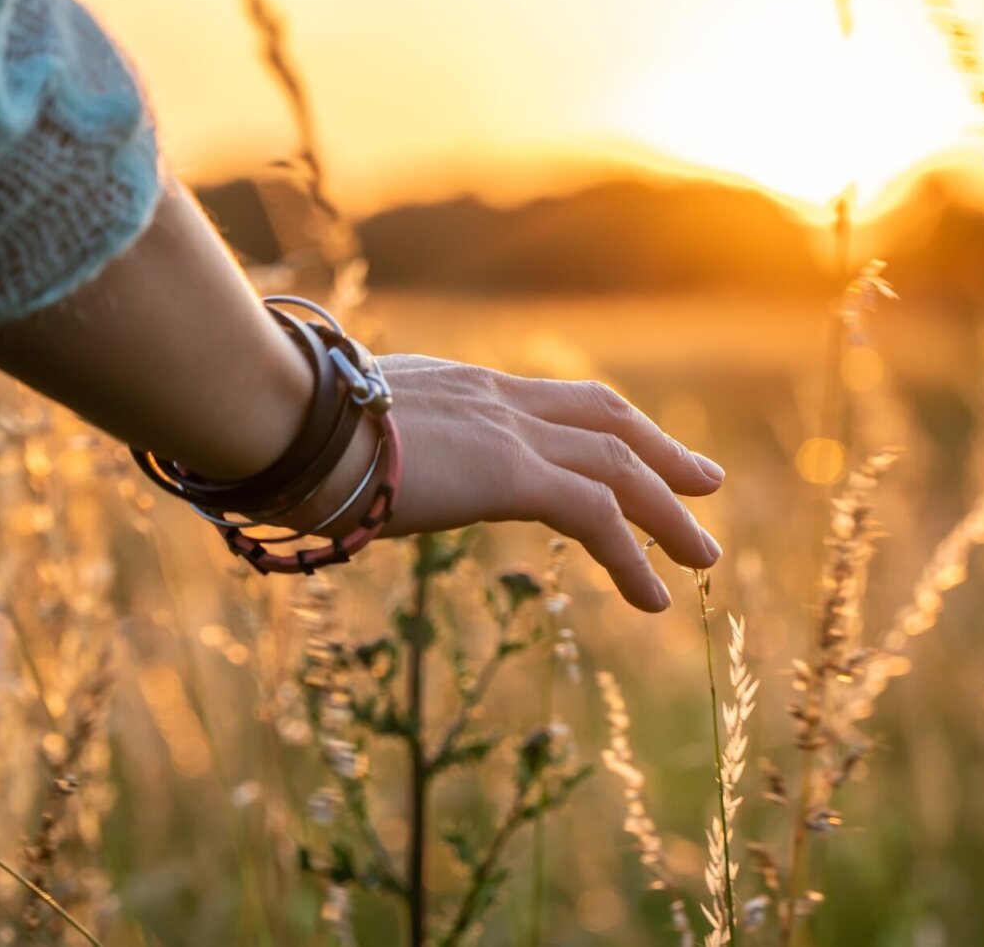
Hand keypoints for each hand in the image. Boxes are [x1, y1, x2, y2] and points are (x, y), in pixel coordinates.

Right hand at [304, 356, 724, 612]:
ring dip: (667, 514)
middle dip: (660, 453)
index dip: (603, 424)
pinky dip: (633, 557)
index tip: (634, 446)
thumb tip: (343, 476)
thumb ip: (366, 449)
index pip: (552, 401)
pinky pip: (596, 516)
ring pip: (618, 468)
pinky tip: (655, 597)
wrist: (277, 418)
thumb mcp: (337, 434)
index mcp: (461, 387)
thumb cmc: (282, 431)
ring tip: (704, 557)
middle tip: (706, 483)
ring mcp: (508, 430)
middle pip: (605, 420)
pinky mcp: (511, 471)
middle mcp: (495, 397)